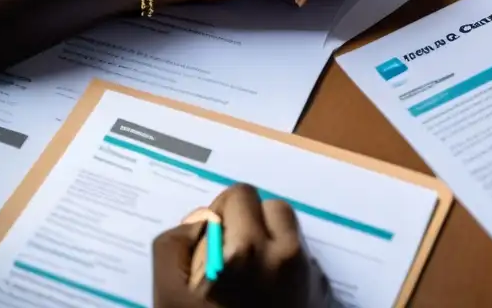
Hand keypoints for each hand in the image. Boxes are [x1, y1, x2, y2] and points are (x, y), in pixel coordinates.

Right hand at [153, 184, 328, 307]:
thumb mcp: (169, 296)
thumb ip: (174, 246)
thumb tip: (201, 221)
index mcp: (246, 254)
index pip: (239, 195)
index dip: (219, 214)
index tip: (211, 242)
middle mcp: (285, 257)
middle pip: (270, 207)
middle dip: (247, 223)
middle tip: (228, 256)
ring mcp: (309, 275)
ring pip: (291, 230)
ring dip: (270, 239)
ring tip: (248, 273)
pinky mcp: (322, 291)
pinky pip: (303, 257)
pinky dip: (285, 264)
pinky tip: (266, 293)